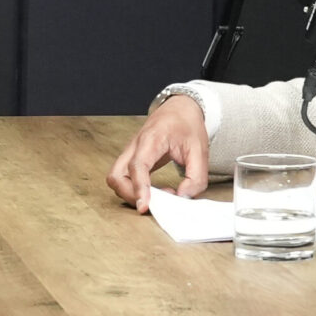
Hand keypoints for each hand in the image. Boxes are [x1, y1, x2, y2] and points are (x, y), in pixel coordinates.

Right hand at [107, 95, 210, 211]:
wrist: (180, 110)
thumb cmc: (187, 126)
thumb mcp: (200, 150)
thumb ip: (196, 177)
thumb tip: (183, 198)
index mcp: (151, 139)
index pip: (137, 166)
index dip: (139, 188)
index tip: (144, 206)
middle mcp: (135, 146)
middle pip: (116, 176)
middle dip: (130, 195)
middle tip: (154, 203)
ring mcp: (130, 153)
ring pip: (116, 179)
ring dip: (131, 194)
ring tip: (158, 195)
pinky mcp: (131, 159)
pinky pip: (123, 178)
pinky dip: (134, 189)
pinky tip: (155, 191)